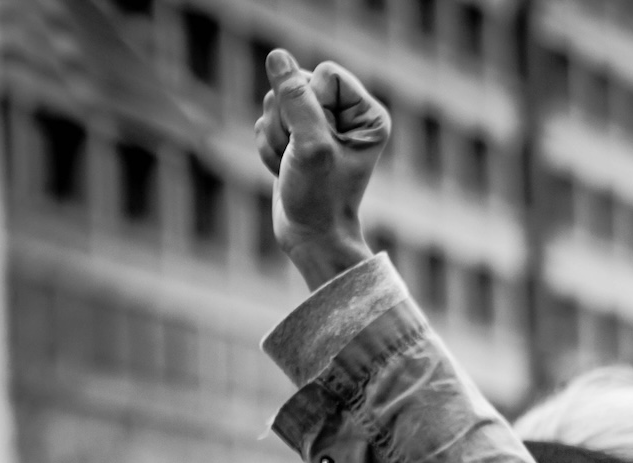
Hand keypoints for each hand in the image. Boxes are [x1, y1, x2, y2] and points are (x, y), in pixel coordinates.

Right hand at [254, 49, 388, 290]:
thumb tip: (277, 56)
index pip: (325, 74)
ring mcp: (319, 124)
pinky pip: (265, 121)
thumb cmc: (320, 197)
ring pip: (275, 101)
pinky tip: (285, 169)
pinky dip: (269, 147)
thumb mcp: (310, 146)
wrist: (310, 236)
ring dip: (276, 137)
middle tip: (301, 157)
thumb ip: (296, 99)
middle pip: (297, 83)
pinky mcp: (296, 135)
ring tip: (294, 166)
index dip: (311, 102)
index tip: (319, 140)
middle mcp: (347, 115)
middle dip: (288, 121)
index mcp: (367, 114)